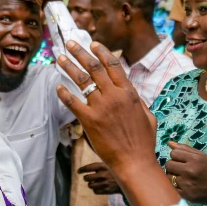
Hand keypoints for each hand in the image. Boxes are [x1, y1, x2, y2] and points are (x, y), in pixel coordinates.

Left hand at [56, 41, 157, 174]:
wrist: (135, 162)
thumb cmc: (144, 141)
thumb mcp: (148, 115)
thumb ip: (138, 100)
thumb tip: (131, 91)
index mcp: (129, 92)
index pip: (112, 65)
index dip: (101, 51)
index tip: (93, 43)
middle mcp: (114, 96)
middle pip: (94, 67)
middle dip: (80, 53)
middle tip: (70, 43)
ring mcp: (100, 107)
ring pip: (82, 80)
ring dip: (69, 67)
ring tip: (60, 58)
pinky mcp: (89, 120)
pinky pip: (73, 102)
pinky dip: (64, 93)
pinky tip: (58, 86)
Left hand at [79, 162, 120, 194]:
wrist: (128, 179)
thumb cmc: (115, 171)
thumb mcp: (108, 164)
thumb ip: (98, 165)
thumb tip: (86, 168)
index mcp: (103, 166)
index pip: (88, 168)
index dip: (82, 170)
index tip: (78, 171)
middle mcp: (103, 174)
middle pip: (87, 178)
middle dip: (85, 178)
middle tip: (86, 177)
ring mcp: (105, 183)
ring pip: (90, 185)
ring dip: (90, 184)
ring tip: (93, 182)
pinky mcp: (107, 190)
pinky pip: (95, 191)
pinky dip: (95, 189)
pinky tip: (98, 186)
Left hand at [165, 142, 206, 205]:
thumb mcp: (202, 156)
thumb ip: (185, 148)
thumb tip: (169, 143)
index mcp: (194, 159)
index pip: (173, 153)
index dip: (177, 156)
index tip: (182, 160)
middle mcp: (189, 171)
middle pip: (168, 165)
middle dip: (173, 166)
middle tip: (181, 169)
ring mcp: (187, 184)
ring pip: (168, 177)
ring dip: (173, 176)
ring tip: (183, 178)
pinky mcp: (186, 195)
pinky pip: (172, 188)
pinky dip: (176, 187)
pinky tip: (184, 186)